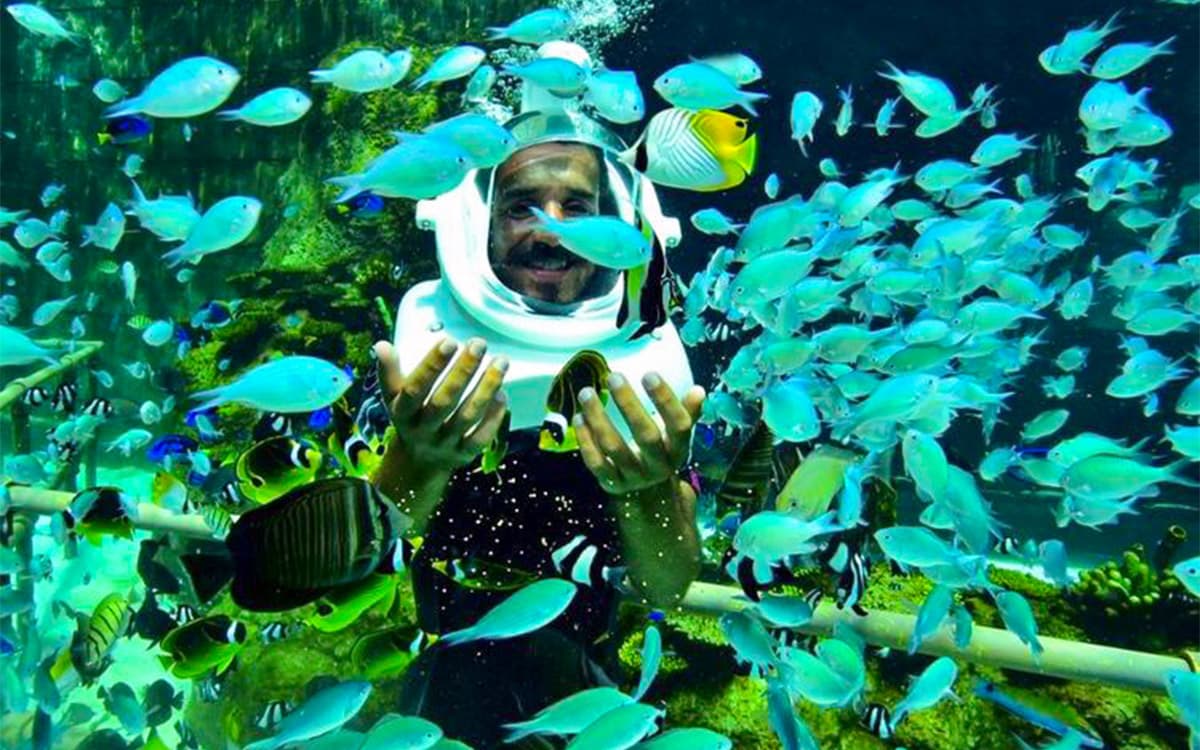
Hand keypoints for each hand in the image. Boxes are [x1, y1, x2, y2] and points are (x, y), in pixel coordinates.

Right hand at [373, 337, 508, 475]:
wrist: (419, 462)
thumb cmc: (410, 417)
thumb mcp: (394, 397)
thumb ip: (389, 372)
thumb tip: (381, 345)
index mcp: (402, 413)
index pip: (415, 389)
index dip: (432, 366)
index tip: (449, 341)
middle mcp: (422, 431)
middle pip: (444, 402)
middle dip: (463, 371)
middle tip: (479, 344)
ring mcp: (444, 445)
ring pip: (467, 417)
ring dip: (486, 388)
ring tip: (500, 362)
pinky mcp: (464, 455)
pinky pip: (481, 437)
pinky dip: (493, 416)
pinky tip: (502, 394)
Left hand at [573, 371, 704, 495]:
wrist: (648, 494)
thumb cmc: (661, 451)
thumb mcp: (676, 436)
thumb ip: (686, 413)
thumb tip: (699, 390)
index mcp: (678, 449)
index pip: (678, 425)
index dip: (665, 400)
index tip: (649, 374)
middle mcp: (658, 465)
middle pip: (645, 435)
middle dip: (629, 404)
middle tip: (614, 376)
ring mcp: (634, 476)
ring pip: (614, 447)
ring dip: (598, 418)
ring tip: (586, 392)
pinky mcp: (612, 483)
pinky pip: (596, 462)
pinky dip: (586, 440)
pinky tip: (579, 418)